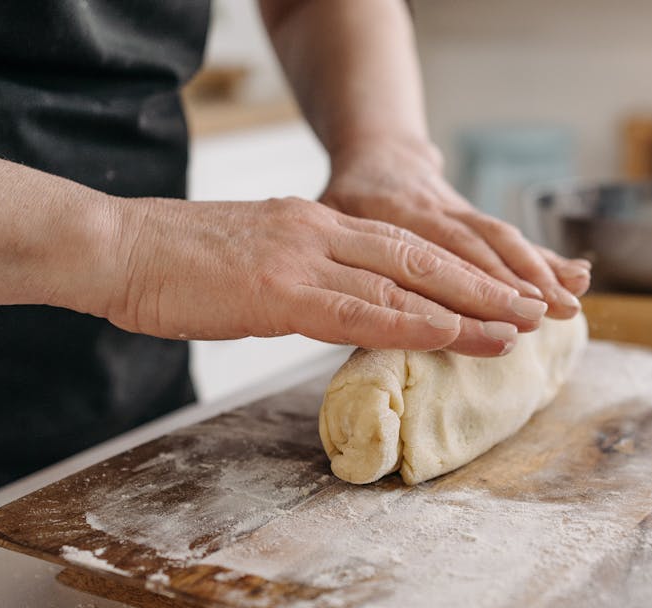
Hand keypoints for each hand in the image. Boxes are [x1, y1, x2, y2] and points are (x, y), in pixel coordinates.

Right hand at [84, 196, 553, 356]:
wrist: (115, 247)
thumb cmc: (171, 264)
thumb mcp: (250, 262)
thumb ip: (298, 278)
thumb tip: (329, 304)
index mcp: (314, 226)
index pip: (405, 248)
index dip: (461, 273)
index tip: (502, 295)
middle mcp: (320, 232)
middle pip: (423, 259)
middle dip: (486, 288)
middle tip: (536, 309)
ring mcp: (303, 256)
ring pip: (405, 282)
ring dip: (467, 309)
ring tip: (518, 328)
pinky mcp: (280, 288)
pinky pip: (359, 309)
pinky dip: (412, 324)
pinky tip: (451, 336)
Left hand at [320, 136, 591, 318]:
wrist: (379, 151)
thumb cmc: (346, 197)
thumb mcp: (326, 214)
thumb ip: (331, 248)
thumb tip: (334, 301)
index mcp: (390, 213)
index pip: (428, 253)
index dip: (459, 286)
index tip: (486, 316)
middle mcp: (432, 211)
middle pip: (474, 250)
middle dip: (509, 285)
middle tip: (541, 316)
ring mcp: (460, 213)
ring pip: (500, 240)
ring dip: (536, 273)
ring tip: (569, 304)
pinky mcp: (478, 218)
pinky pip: (513, 237)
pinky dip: (546, 257)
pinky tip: (579, 276)